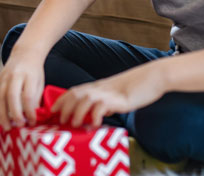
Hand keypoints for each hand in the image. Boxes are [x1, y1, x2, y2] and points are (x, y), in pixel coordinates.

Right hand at [0, 54, 44, 130]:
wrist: (24, 53)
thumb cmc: (34, 71)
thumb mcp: (40, 83)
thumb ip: (36, 99)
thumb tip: (31, 118)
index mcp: (29, 75)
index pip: (28, 96)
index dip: (29, 111)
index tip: (32, 122)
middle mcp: (15, 75)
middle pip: (12, 96)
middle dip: (14, 114)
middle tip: (18, 127)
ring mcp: (4, 77)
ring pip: (0, 97)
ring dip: (1, 114)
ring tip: (6, 127)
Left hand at [51, 61, 166, 127]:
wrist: (152, 77)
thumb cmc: (134, 88)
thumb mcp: (115, 96)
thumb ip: (104, 104)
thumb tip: (97, 116)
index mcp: (96, 87)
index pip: (73, 91)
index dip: (61, 101)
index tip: (52, 112)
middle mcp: (99, 88)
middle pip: (74, 94)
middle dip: (64, 108)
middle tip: (59, 121)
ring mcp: (107, 93)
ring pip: (84, 100)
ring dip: (76, 112)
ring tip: (74, 124)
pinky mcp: (118, 99)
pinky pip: (101, 107)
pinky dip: (95, 116)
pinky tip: (95, 124)